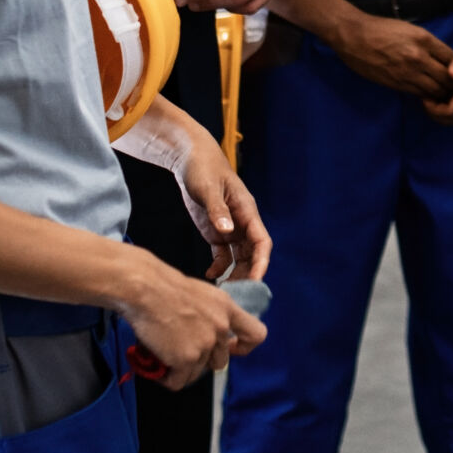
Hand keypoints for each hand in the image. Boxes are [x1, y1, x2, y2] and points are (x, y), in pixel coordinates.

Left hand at [117, 100, 271, 280]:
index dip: (261, 262)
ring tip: (224, 291)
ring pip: (239, 258)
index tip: (256, 280)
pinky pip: (222, 256)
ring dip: (234, 275)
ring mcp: (230, 228)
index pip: (262, 242)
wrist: (190, 158)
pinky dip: (218, 268)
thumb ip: (217, 211)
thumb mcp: (208, 188)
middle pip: (252, 255)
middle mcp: (242, 222)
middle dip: (247, 275)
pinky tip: (208, 276)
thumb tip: (228, 231)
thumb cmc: (202, 169)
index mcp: (247, 211)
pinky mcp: (217, 232)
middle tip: (237, 294)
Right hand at [118, 260, 266, 386]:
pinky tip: (156, 368)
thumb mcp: (201, 293)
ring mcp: (205, 343)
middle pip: (220, 361)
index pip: (256, 334)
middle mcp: (221, 327)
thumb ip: (212, 314)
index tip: (230, 349)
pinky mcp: (186, 358)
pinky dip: (166, 378)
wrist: (144, 289)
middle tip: (180, 352)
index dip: (243, 347)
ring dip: (181, 369)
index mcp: (226, 308)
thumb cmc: (163, 287)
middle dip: (201, 360)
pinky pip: (178, 381)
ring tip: (163, 356)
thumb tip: (207, 332)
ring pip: (197, 373)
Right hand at [330, 11, 452, 96]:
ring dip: (442, 93)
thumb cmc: (382, 29)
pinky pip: (419, 94)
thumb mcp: (410, 30)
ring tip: (443, 93)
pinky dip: (427, 96)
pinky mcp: (396, 83)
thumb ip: (428, 44)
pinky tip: (428, 94)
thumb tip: (445, 59)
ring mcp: (407, 72)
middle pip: (449, 78)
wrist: (354, 36)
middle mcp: (419, 57)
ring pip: (436, 90)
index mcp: (424, 39)